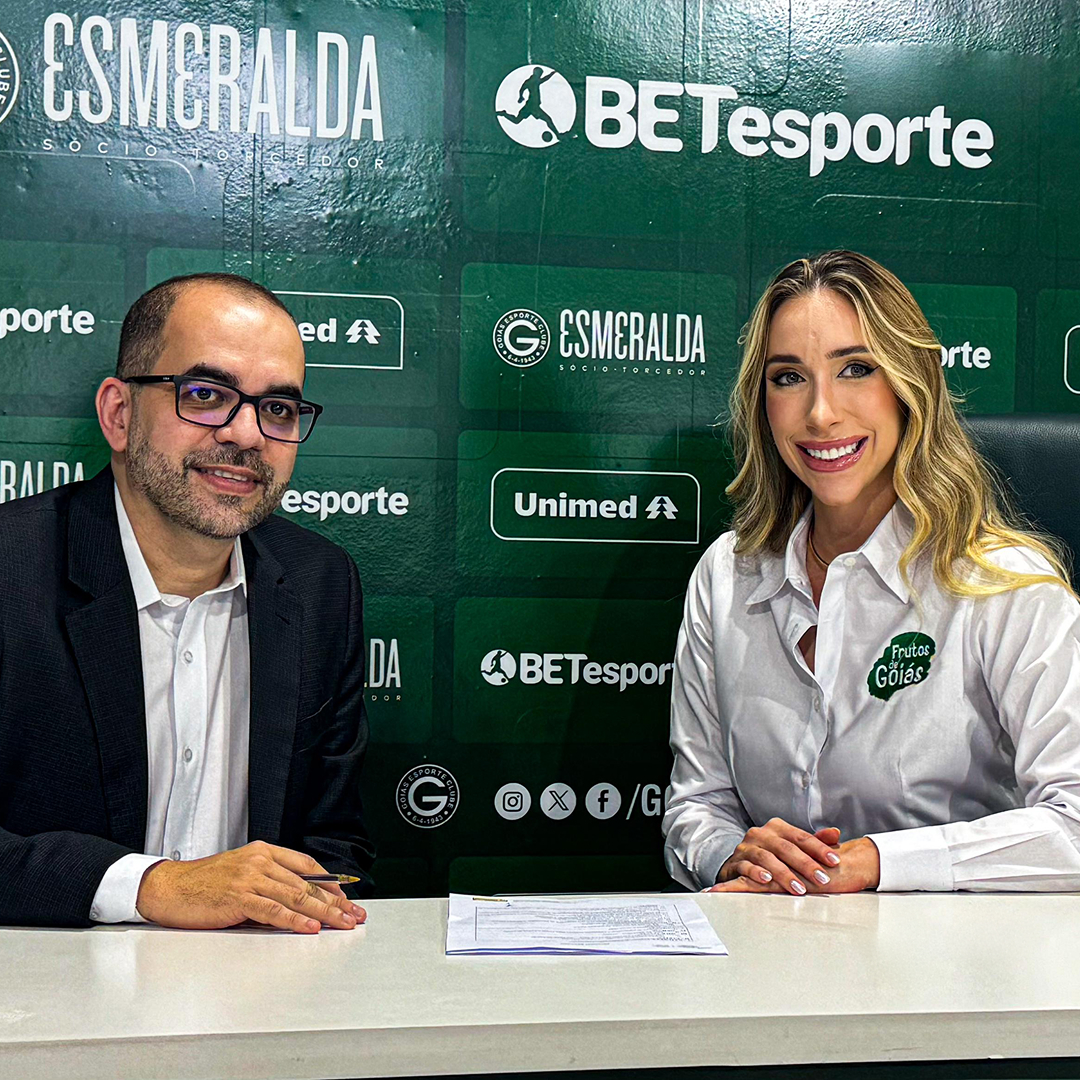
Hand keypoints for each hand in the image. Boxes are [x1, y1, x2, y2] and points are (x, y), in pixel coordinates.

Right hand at [135, 841, 367, 932]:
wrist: (169, 887)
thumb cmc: (203, 885)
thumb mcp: (241, 874)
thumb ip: (269, 883)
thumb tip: (299, 904)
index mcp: (264, 851)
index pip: (307, 866)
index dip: (330, 883)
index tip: (347, 898)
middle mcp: (261, 860)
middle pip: (308, 883)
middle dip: (335, 901)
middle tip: (354, 915)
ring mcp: (250, 877)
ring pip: (297, 896)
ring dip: (324, 912)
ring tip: (342, 924)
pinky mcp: (239, 897)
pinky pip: (274, 910)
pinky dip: (296, 920)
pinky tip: (311, 928)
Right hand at [707, 834, 880, 894]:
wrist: (739, 862)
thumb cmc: (771, 855)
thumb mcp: (792, 846)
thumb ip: (813, 841)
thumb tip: (835, 833)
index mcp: (777, 827)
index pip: (801, 837)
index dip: (819, 848)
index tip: (835, 862)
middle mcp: (761, 833)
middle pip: (786, 847)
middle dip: (806, 864)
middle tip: (822, 879)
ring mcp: (747, 847)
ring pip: (767, 858)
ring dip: (784, 874)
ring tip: (799, 888)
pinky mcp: (735, 862)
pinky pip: (745, 866)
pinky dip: (755, 873)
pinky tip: (766, 881)